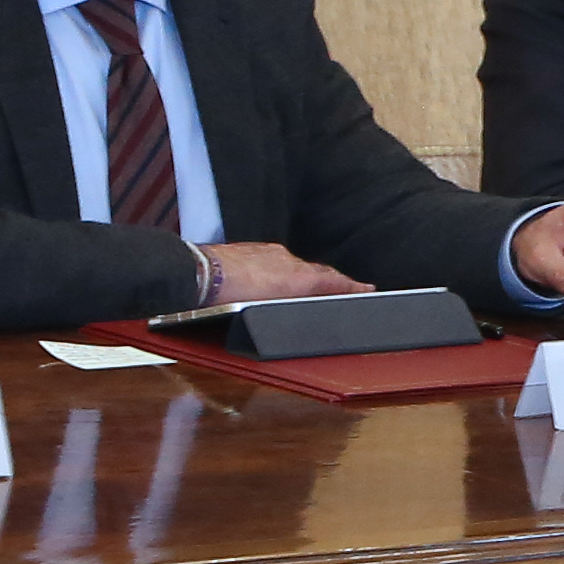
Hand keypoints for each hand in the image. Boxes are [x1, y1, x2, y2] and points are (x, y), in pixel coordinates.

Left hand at [197, 241, 368, 306]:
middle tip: (349, 287)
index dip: (350, 286)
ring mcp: (266, 253)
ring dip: (306, 276)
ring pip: (294, 265)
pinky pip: (274, 260)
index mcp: (295, 276)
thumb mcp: (266, 312)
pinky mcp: (249, 250)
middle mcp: (285, 260)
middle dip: (333, 281)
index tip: (367, 289)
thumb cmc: (227, 299)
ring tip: (313, 286)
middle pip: (317, 272)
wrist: (197, 274)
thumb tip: (311, 307)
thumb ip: (291, 310)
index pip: (331, 281)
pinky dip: (282, 269)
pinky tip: (274, 278)